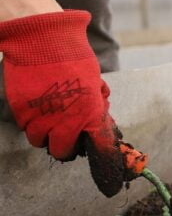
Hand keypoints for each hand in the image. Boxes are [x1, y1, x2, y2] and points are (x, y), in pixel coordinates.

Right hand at [0, 10, 131, 196]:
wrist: (43, 40)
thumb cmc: (74, 58)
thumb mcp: (95, 84)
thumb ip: (97, 108)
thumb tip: (100, 125)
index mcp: (90, 113)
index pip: (100, 147)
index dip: (104, 162)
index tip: (107, 175)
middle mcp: (66, 120)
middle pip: (63, 152)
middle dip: (66, 147)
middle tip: (68, 137)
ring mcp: (41, 117)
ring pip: (41, 142)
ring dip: (46, 136)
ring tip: (51, 120)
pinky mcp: (21, 110)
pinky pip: (25, 128)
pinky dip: (32, 124)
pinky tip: (38, 109)